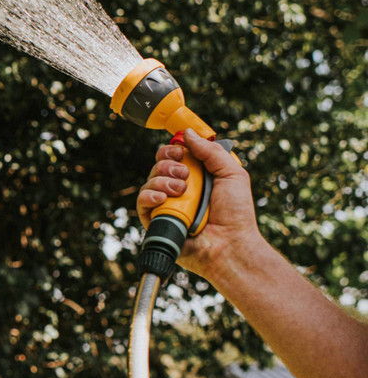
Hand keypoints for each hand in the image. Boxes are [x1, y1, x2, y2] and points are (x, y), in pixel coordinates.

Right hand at [136, 128, 261, 280]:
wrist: (230, 244)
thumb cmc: (236, 214)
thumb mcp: (232, 174)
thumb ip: (211, 151)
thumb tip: (187, 133)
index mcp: (196, 177)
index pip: (174, 156)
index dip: (173, 150)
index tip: (180, 151)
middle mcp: (179, 190)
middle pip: (159, 165)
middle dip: (168, 164)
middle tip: (184, 174)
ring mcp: (167, 205)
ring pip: (150, 181)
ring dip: (163, 180)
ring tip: (180, 191)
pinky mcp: (156, 221)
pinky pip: (142, 202)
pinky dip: (149, 196)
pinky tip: (162, 199)